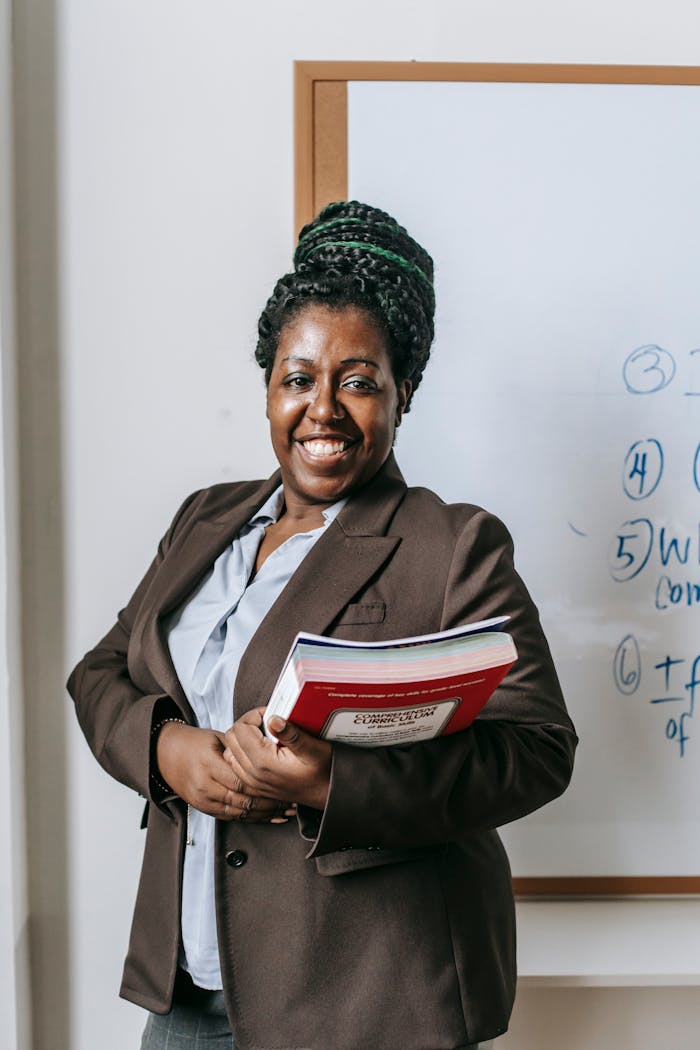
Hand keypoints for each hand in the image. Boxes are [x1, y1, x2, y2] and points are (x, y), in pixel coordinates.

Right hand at [156, 722, 292, 822]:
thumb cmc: (196, 743)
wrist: (166, 755)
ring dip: (263, 815)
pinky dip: (251, 818)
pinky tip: (268, 818)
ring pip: (238, 812)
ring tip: (285, 812)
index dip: (264, 787)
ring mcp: (202, 800)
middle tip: (291, 803)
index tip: (284, 787)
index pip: (241, 780)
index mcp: (209, 764)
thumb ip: (241, 747)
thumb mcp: (218, 737)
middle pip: (242, 800)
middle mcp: (204, 786)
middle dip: (268, 804)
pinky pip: (230, 817)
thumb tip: (269, 742)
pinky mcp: (203, 808)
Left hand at [223, 707, 331, 810]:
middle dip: (246, 725)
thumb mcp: (313, 748)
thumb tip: (273, 719)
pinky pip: (235, 764)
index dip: (254, 716)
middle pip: (231, 738)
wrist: (327, 794)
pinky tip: (260, 748)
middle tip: (266, 722)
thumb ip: (291, 733)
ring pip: (230, 751)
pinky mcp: (253, 786)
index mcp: (264, 763)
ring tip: (263, 735)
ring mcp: (251, 782)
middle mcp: (253, 774)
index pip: (240, 728)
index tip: (270, 714)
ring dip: (242, 739)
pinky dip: (242, 752)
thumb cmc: (322, 771)